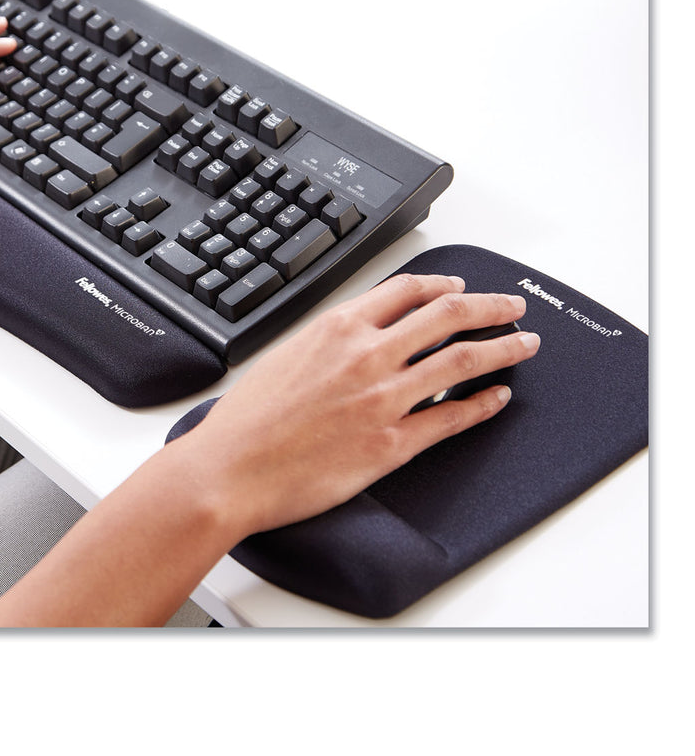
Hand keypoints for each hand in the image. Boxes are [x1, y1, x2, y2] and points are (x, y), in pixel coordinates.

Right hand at [181, 273, 540, 536]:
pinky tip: (498, 398)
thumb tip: (359, 334)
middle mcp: (367, 354)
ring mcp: (384, 398)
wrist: (230, 468)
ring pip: (463, 362)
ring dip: (503, 349)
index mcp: (338, 327)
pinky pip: (452, 418)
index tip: (461, 289)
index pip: (408, 290)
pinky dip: (483, 405)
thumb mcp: (284, 354)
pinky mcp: (391, 444)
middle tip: (513, 307)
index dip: (444, 286)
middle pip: (449, 315)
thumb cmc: (247, 419)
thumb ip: (329, 340)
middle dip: (492, 307)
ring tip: (525, 345)